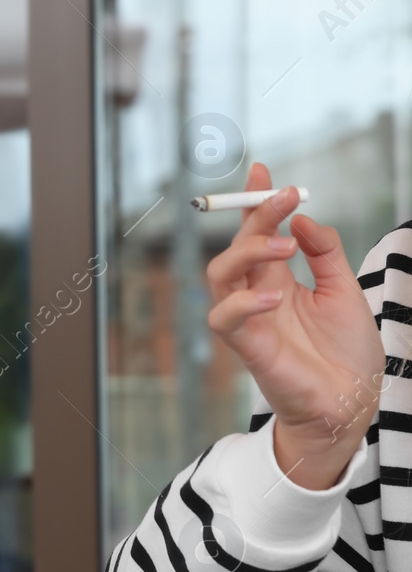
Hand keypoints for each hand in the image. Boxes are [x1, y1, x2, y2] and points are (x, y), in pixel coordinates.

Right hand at [205, 162, 382, 488]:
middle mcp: (257, 294)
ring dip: (246, 252)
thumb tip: (302, 220)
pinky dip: (242, 304)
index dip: (255, 201)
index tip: (263, 170)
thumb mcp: (344, 289)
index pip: (257, 232)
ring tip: (283, 246)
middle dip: (254, 216)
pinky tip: (272, 296)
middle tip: (283, 197)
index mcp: (278, 279)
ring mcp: (249, 320)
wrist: (352, 401)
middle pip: (236, 246)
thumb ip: (325, 252)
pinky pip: (224, 319)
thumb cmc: (347, 352)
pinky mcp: (248, 347)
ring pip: (219, 275)